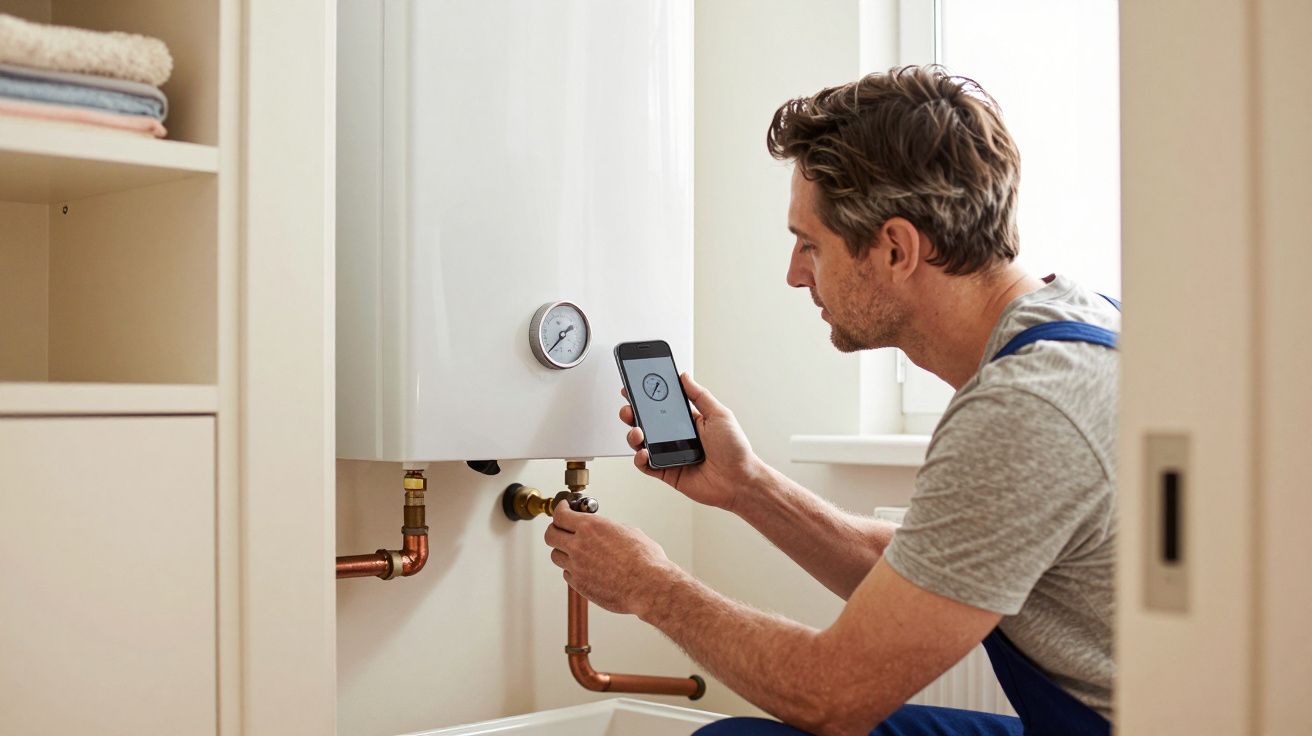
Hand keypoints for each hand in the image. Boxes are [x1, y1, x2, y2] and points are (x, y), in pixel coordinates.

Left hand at [544, 503, 683, 615]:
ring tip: (574, 550)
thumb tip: (604, 529)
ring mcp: (577, 566)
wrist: (648, 586)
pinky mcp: (580, 585)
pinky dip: (572, 569)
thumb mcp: (628, 531)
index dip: (559, 510)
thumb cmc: (644, 560)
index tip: (562, 509)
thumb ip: (608, 528)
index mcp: (591, 527)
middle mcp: (579, 545)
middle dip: (554, 530)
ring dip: (563, 551)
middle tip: (561, 529)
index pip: (560, 515)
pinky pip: (567, 574)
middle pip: (550, 535)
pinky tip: (584, 568)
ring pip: (556, 556)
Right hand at [619, 372, 765, 513]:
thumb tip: (684, 377)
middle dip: (633, 414)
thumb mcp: (719, 414)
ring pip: (642, 443)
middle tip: (629, 408)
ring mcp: (670, 454)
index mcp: (689, 421)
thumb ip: (699, 395)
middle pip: (647, 423)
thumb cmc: (735, 449)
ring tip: (638, 431)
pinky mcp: (667, 472)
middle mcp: (677, 437)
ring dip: (634, 435)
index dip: (646, 397)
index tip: (634, 387)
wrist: (740, 480)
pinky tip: (643, 453)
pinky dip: (640, 459)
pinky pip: (646, 466)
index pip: (662, 406)